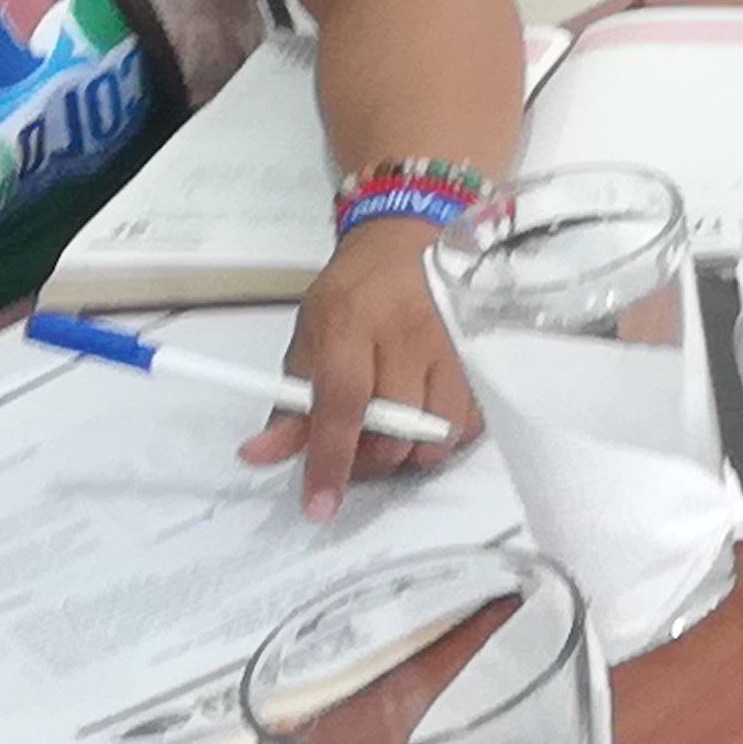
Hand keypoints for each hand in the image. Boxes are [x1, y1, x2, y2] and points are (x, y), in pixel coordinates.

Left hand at [247, 225, 475, 516]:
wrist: (406, 239)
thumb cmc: (352, 292)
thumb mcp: (308, 337)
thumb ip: (290, 402)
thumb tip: (261, 454)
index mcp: (353, 323)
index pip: (343, 406)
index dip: (331, 461)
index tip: (320, 504)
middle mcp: (409, 334)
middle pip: (394, 435)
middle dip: (369, 459)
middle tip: (355, 447)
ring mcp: (453, 346)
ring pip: (437, 438)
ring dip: (409, 452)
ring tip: (391, 431)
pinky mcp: (481, 358)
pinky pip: (468, 425)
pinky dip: (443, 436)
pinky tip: (424, 417)